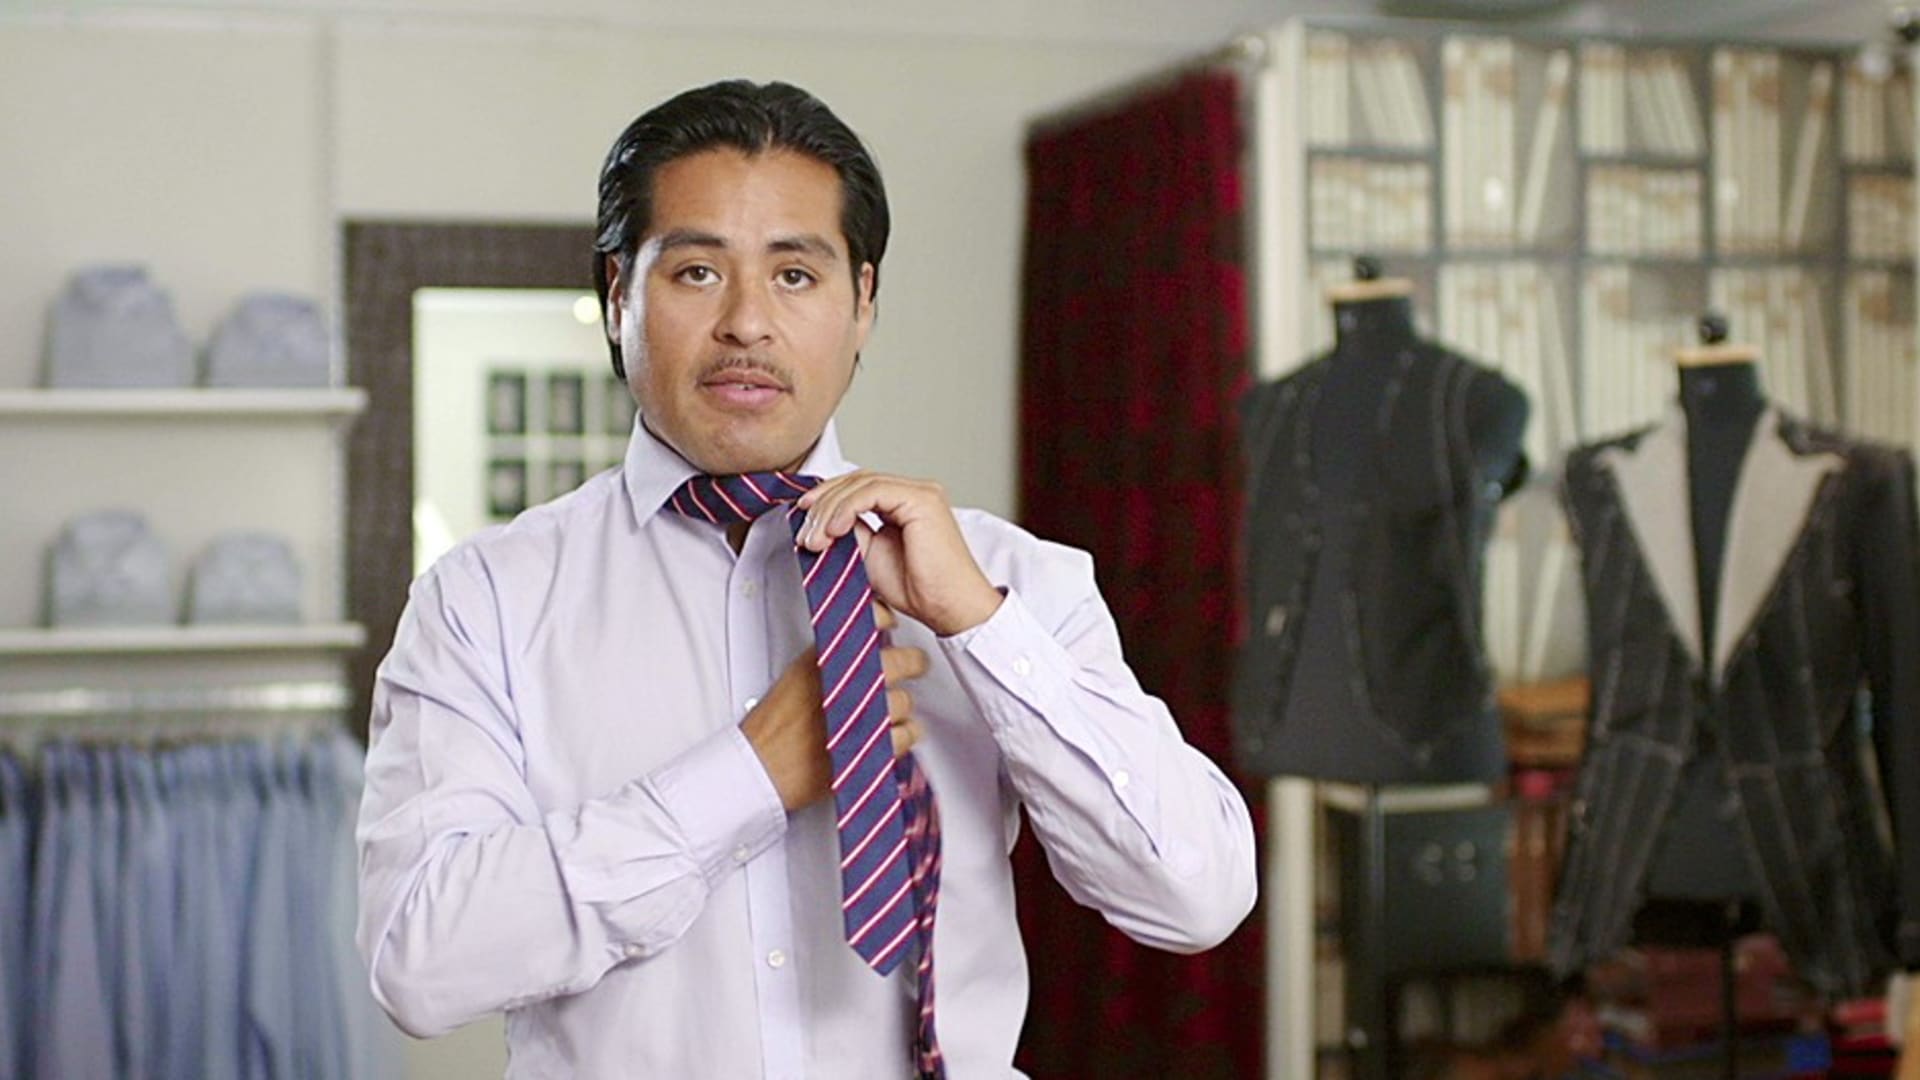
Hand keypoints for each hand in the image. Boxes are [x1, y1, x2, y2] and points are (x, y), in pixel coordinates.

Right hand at [740, 604, 929, 810]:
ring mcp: (864, 715)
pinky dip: (904, 735)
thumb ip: (828, 657)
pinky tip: (889, 735)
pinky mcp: (873, 747)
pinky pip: (908, 734)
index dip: (887, 620)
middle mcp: (848, 682)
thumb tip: (862, 643)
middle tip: (914, 666)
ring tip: (884, 713)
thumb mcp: (794, 677)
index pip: (871, 621)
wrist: (762, 768)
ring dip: (900, 707)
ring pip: (905, 701)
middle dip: (913, 663)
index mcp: (826, 659)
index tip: (891, 625)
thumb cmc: (773, 727)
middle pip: (903, 661)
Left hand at [795, 471, 1003, 636]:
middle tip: (805, 533)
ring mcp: (921, 492)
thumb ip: (850, 532)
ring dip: (830, 510)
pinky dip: (846, 508)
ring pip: (861, 484)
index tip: (803, 519)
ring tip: (815, 539)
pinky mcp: (922, 499)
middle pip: (857, 480)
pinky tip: (834, 530)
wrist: (949, 609)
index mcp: (905, 503)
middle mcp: (915, 492)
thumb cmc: (920, 590)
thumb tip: (820, 520)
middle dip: (823, 503)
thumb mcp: (869, 556)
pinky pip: (873, 492)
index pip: (858, 487)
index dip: (826, 498)